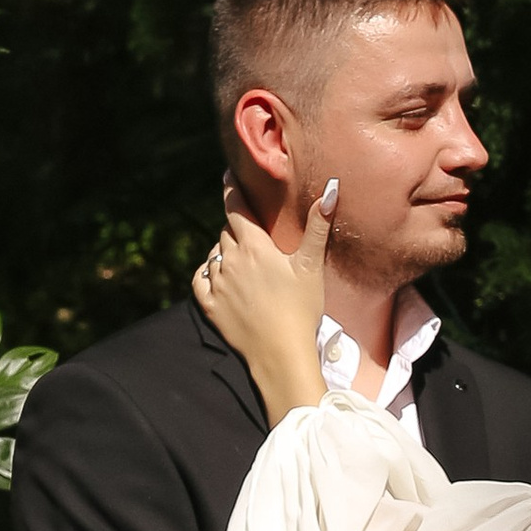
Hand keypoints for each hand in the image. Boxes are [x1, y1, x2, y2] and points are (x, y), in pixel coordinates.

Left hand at [193, 185, 334, 423]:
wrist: (281, 354)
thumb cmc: (301, 309)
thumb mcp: (311, 266)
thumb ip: (318, 226)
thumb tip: (330, 187)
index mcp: (253, 247)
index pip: (235, 207)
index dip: (231, 189)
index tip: (228, 176)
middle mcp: (229, 260)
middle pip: (227, 232)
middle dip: (237, 229)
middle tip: (252, 235)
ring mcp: (217, 284)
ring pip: (215, 255)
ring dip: (225, 252)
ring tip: (242, 262)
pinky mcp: (209, 306)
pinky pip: (200, 279)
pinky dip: (208, 273)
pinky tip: (218, 277)